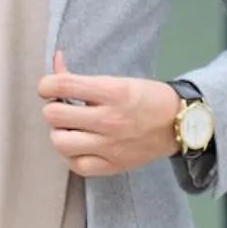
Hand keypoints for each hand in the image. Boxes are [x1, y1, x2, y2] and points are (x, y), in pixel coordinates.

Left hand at [37, 51, 180, 177]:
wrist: (180, 124)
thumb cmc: (147, 98)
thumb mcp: (117, 80)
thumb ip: (82, 78)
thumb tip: (55, 62)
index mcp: (112, 92)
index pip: (61, 86)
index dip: (46, 85)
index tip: (48, 87)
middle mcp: (109, 120)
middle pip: (54, 116)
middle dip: (53, 109)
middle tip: (62, 109)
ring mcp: (110, 146)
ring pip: (60, 143)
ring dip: (60, 133)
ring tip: (70, 129)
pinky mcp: (112, 165)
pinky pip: (76, 165)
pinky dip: (72, 156)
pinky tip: (79, 146)